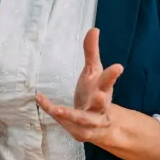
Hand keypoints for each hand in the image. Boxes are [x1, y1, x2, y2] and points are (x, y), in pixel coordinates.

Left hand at [36, 28, 122, 143]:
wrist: (99, 125)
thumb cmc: (94, 92)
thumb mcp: (93, 71)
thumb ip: (91, 52)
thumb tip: (94, 29)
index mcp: (104, 89)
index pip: (109, 81)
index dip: (113, 74)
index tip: (118, 67)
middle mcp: (100, 107)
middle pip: (102, 104)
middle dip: (101, 100)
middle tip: (102, 95)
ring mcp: (90, 121)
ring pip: (83, 120)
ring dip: (71, 115)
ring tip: (58, 109)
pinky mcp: (78, 131)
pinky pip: (64, 122)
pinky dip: (52, 112)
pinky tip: (41, 100)